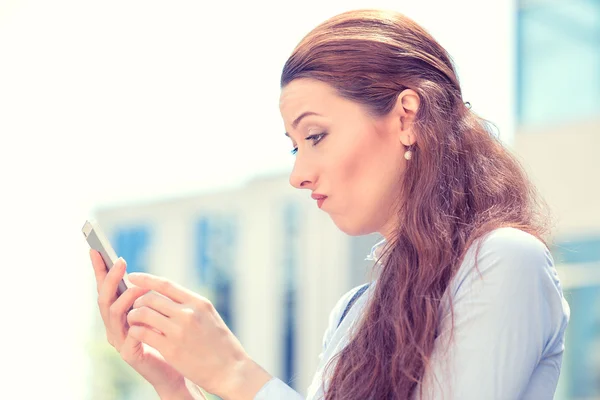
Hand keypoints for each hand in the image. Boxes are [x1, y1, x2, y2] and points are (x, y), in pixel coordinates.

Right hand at [89, 250, 198, 398]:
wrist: (176, 370)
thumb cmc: (167, 338)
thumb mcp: (157, 313)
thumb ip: (147, 299)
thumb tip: (141, 278)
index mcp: (119, 315)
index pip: (106, 289)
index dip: (100, 270)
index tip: (95, 249)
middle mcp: (114, 327)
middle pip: (104, 299)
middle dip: (110, 278)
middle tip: (119, 261)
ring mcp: (119, 341)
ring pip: (114, 315)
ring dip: (125, 297)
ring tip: (137, 286)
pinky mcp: (130, 354)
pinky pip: (129, 334)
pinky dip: (136, 322)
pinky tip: (144, 313)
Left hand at [126, 273, 272, 399]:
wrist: (230, 370)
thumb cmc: (221, 344)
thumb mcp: (210, 317)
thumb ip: (191, 306)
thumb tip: (168, 297)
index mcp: (199, 302)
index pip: (166, 285)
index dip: (146, 279)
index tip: (133, 277)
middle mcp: (188, 313)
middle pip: (151, 298)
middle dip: (138, 301)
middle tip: (135, 308)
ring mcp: (179, 331)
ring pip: (143, 314)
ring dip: (133, 316)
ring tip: (133, 321)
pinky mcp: (171, 349)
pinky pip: (143, 333)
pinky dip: (136, 331)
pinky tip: (136, 334)